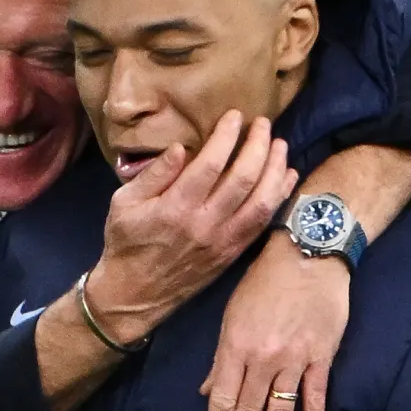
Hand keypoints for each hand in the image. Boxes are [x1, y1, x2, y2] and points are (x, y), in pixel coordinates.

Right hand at [83, 112, 296, 346]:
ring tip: (279, 144)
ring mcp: (223, 241)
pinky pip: (263, 222)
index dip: (227, 136)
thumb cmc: (126, 243)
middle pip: (243, 178)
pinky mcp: (233, 253)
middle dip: (258, 145)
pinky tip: (286, 176)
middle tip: (262, 123)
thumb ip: (154, 174)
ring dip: (275, 169)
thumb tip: (182, 147)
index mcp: (175, 208)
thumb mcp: (123, 203)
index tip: (235, 116)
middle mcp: (204, 224)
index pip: (210, 164)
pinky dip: (279, 197)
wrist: (135, 295)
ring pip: (261, 201)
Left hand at [200, 230, 349, 410]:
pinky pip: (316, 397)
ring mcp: (294, 359)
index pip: (224, 400)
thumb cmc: (264, 280)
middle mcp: (263, 358)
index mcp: (236, 346)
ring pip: (280, 410)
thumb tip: (208, 392)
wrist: (308, 255)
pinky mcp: (321, 357)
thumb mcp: (232, 314)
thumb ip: (221, 357)